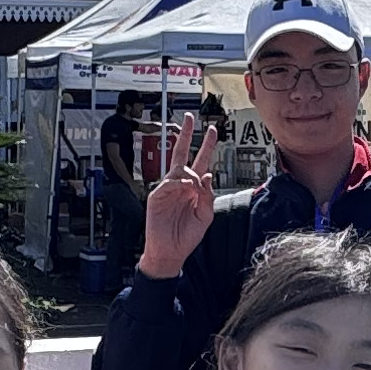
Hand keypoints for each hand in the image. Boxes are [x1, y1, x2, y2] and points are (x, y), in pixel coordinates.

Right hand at [138, 118, 225, 278]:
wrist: (170, 251)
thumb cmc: (186, 235)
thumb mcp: (205, 215)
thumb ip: (208, 195)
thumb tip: (206, 175)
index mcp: (194, 189)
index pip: (201, 162)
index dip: (207, 146)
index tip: (212, 131)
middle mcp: (181, 185)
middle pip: (183, 154)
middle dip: (186, 135)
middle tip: (190, 118)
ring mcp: (168, 189)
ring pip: (178, 168)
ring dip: (190, 173)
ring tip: (194, 188)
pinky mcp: (157, 196)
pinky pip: (170, 182)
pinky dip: (180, 183)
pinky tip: (186, 187)